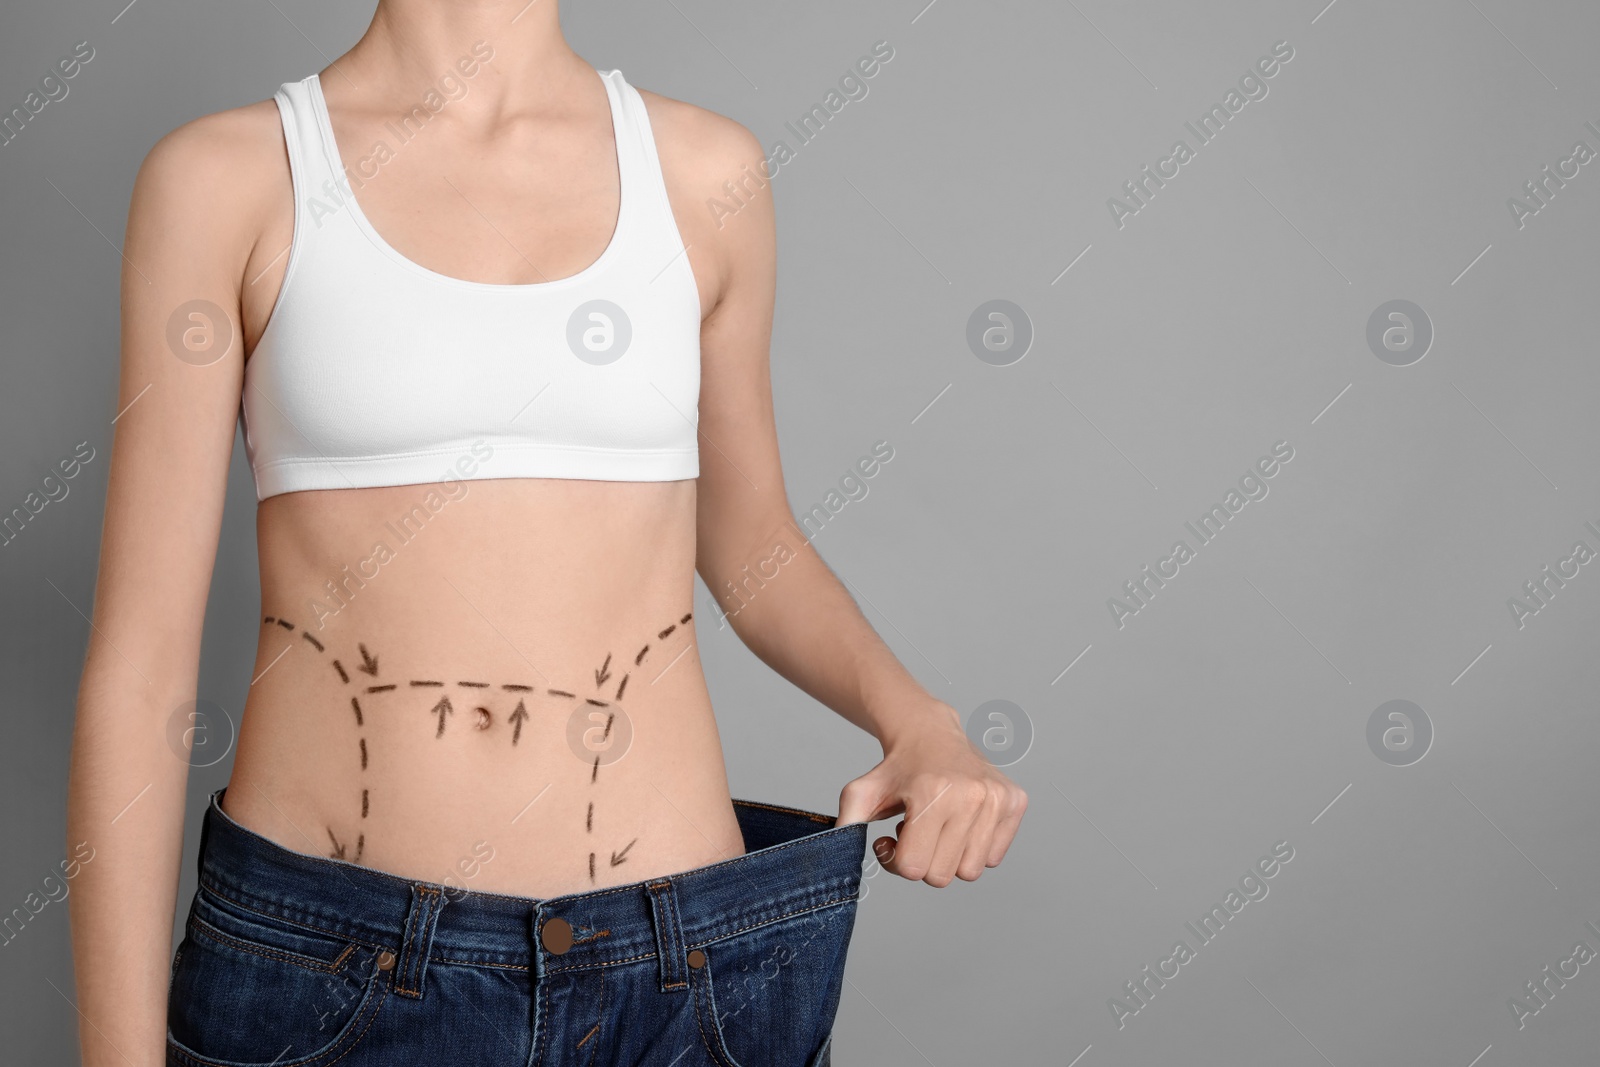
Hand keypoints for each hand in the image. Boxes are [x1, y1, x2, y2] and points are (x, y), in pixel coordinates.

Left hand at [836, 704, 1027, 886]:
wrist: (930, 733)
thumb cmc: (896, 769)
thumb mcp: (860, 793)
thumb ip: (845, 824)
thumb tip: (836, 854)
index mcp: (933, 794)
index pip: (914, 868)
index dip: (895, 860)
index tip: (890, 838)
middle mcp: (972, 795)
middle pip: (942, 876)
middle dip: (922, 861)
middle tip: (915, 832)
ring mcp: (997, 799)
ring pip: (971, 871)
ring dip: (949, 857)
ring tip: (937, 827)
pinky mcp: (1016, 801)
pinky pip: (994, 857)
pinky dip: (973, 848)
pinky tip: (959, 823)